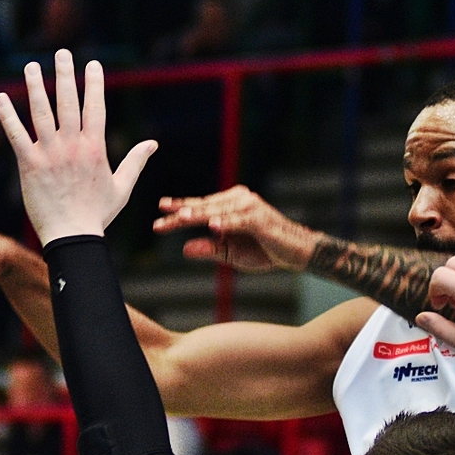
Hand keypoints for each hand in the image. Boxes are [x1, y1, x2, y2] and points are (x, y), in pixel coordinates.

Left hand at [0, 50, 155, 243]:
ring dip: (36, 87)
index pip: (95, 107)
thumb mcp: (122, 187)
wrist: (72, 236)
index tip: (93, 65)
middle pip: (68, 102)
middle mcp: (72, 145)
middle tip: (62, 53)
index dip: (94, 84)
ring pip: (41, 112)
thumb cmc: (98, 214)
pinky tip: (0, 97)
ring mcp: (49, 153)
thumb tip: (153, 143)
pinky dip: (7, 115)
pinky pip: (16, 134)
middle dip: (66, 75)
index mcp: (95, 148)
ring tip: (32, 66)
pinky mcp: (29, 164)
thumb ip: (136, 161)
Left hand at [153, 186, 317, 271]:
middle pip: (203, 208)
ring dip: (198, 214)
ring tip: (180, 218)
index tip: (158, 219)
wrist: (296, 252)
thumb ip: (209, 249)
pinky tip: (213, 226)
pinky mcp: (260, 218)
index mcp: (229, 205)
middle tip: (159, 223)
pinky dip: (226, 223)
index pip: (199, 208)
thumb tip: (184, 248)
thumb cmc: (264, 251)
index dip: (178, 214)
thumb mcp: (231, 254)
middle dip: (180, 216)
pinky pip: (239, 221)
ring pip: (217, 211)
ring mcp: (249, 206)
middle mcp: (238, 200)